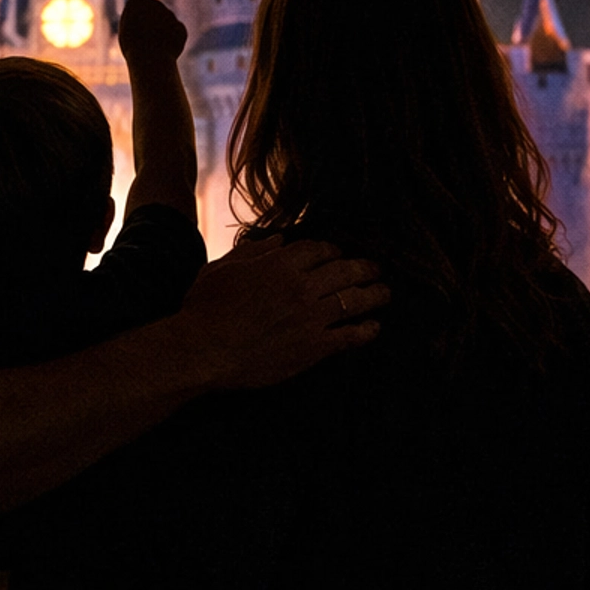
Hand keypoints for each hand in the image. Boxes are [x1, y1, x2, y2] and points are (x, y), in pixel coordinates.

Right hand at [117, 0, 186, 65]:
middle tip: (143, 41)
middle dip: (150, 26)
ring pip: (165, 25)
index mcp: (136, 3)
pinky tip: (165, 51)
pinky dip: (172, 44)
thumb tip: (158, 22)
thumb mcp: (129, 32)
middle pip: (154, 13)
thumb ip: (140, 21)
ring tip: (152, 48)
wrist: (149, 61)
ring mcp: (169, 15)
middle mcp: (154, 5)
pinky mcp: (181, 27)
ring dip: (160, 37)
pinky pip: (176, 35)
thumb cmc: (133, 49)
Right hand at [176, 237, 387, 390]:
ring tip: (386, 293)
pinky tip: (375, 328)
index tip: (338, 254)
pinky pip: (350, 336)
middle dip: (364, 268)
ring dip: (375, 295)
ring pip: (354, 300)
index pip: (319, 249)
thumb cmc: (204, 308)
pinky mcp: (314, 347)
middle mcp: (301, 286)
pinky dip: (366, 331)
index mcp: (279, 263)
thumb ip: (254, 251)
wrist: (203, 350)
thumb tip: (280, 239)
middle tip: (377, 269)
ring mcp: (311, 316)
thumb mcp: (223, 268)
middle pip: (345, 270)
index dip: (333, 250)